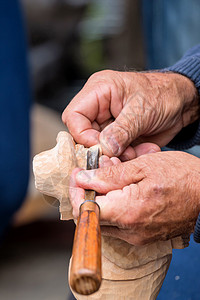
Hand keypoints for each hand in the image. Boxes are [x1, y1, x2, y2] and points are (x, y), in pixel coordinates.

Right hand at [62, 71, 198, 159]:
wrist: (183, 104)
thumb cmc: (164, 94)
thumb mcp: (142, 110)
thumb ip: (121, 131)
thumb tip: (104, 149)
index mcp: (99, 91)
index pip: (73, 116)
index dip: (82, 135)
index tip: (101, 147)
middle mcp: (99, 108)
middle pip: (83, 135)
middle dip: (102, 149)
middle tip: (122, 154)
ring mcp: (108, 123)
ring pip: (99, 148)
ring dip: (118, 155)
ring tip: (137, 150)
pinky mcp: (118, 137)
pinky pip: (114, 153)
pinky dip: (128, 156)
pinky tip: (145, 149)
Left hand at [69, 150, 199, 244]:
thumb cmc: (182, 177)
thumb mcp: (143, 166)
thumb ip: (109, 175)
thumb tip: (83, 179)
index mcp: (127, 212)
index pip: (84, 209)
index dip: (76, 191)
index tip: (78, 175)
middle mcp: (130, 231)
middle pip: (93, 215)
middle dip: (89, 190)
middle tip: (98, 170)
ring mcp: (137, 236)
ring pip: (105, 219)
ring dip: (103, 196)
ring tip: (114, 174)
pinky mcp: (143, 236)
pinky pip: (119, 223)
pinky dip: (115, 205)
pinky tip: (124, 187)